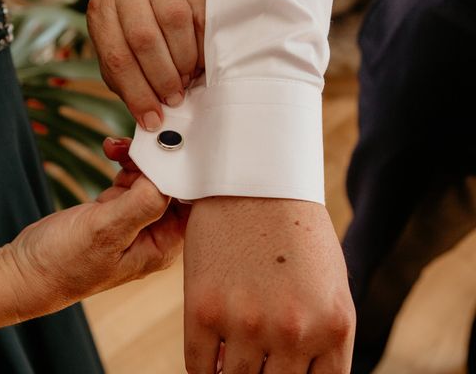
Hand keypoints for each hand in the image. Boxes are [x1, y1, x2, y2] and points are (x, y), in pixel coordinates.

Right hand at [4, 138, 188, 317]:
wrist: (25, 270)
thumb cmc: (65, 262)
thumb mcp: (105, 231)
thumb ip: (142, 204)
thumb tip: (170, 173)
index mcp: (162, 245)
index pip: (190, 202)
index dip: (183, 171)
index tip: (171, 145)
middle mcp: (153, 233)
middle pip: (171, 186)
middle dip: (158, 160)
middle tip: (140, 142)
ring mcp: (134, 221)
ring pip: (149, 178)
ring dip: (137, 158)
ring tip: (115, 147)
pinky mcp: (115, 210)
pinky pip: (130, 179)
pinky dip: (123, 163)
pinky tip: (109, 152)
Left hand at [86, 0, 205, 130]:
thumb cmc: (134, 36)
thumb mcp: (122, 58)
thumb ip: (129, 85)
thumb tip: (151, 120)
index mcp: (102, 13)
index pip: (116, 58)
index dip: (137, 94)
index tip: (153, 119)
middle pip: (143, 39)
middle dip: (162, 78)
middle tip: (174, 99)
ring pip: (174, 21)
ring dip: (183, 60)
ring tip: (186, 78)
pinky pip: (201, 14)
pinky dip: (202, 45)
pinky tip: (199, 62)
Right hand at [183, 197, 354, 372]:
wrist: (253, 178)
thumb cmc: (295, 228)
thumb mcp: (329, 283)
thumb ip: (322, 336)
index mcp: (333, 326)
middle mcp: (293, 331)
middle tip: (255, 366)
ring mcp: (246, 323)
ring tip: (232, 360)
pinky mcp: (203, 310)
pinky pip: (198, 368)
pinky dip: (204, 371)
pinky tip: (211, 357)